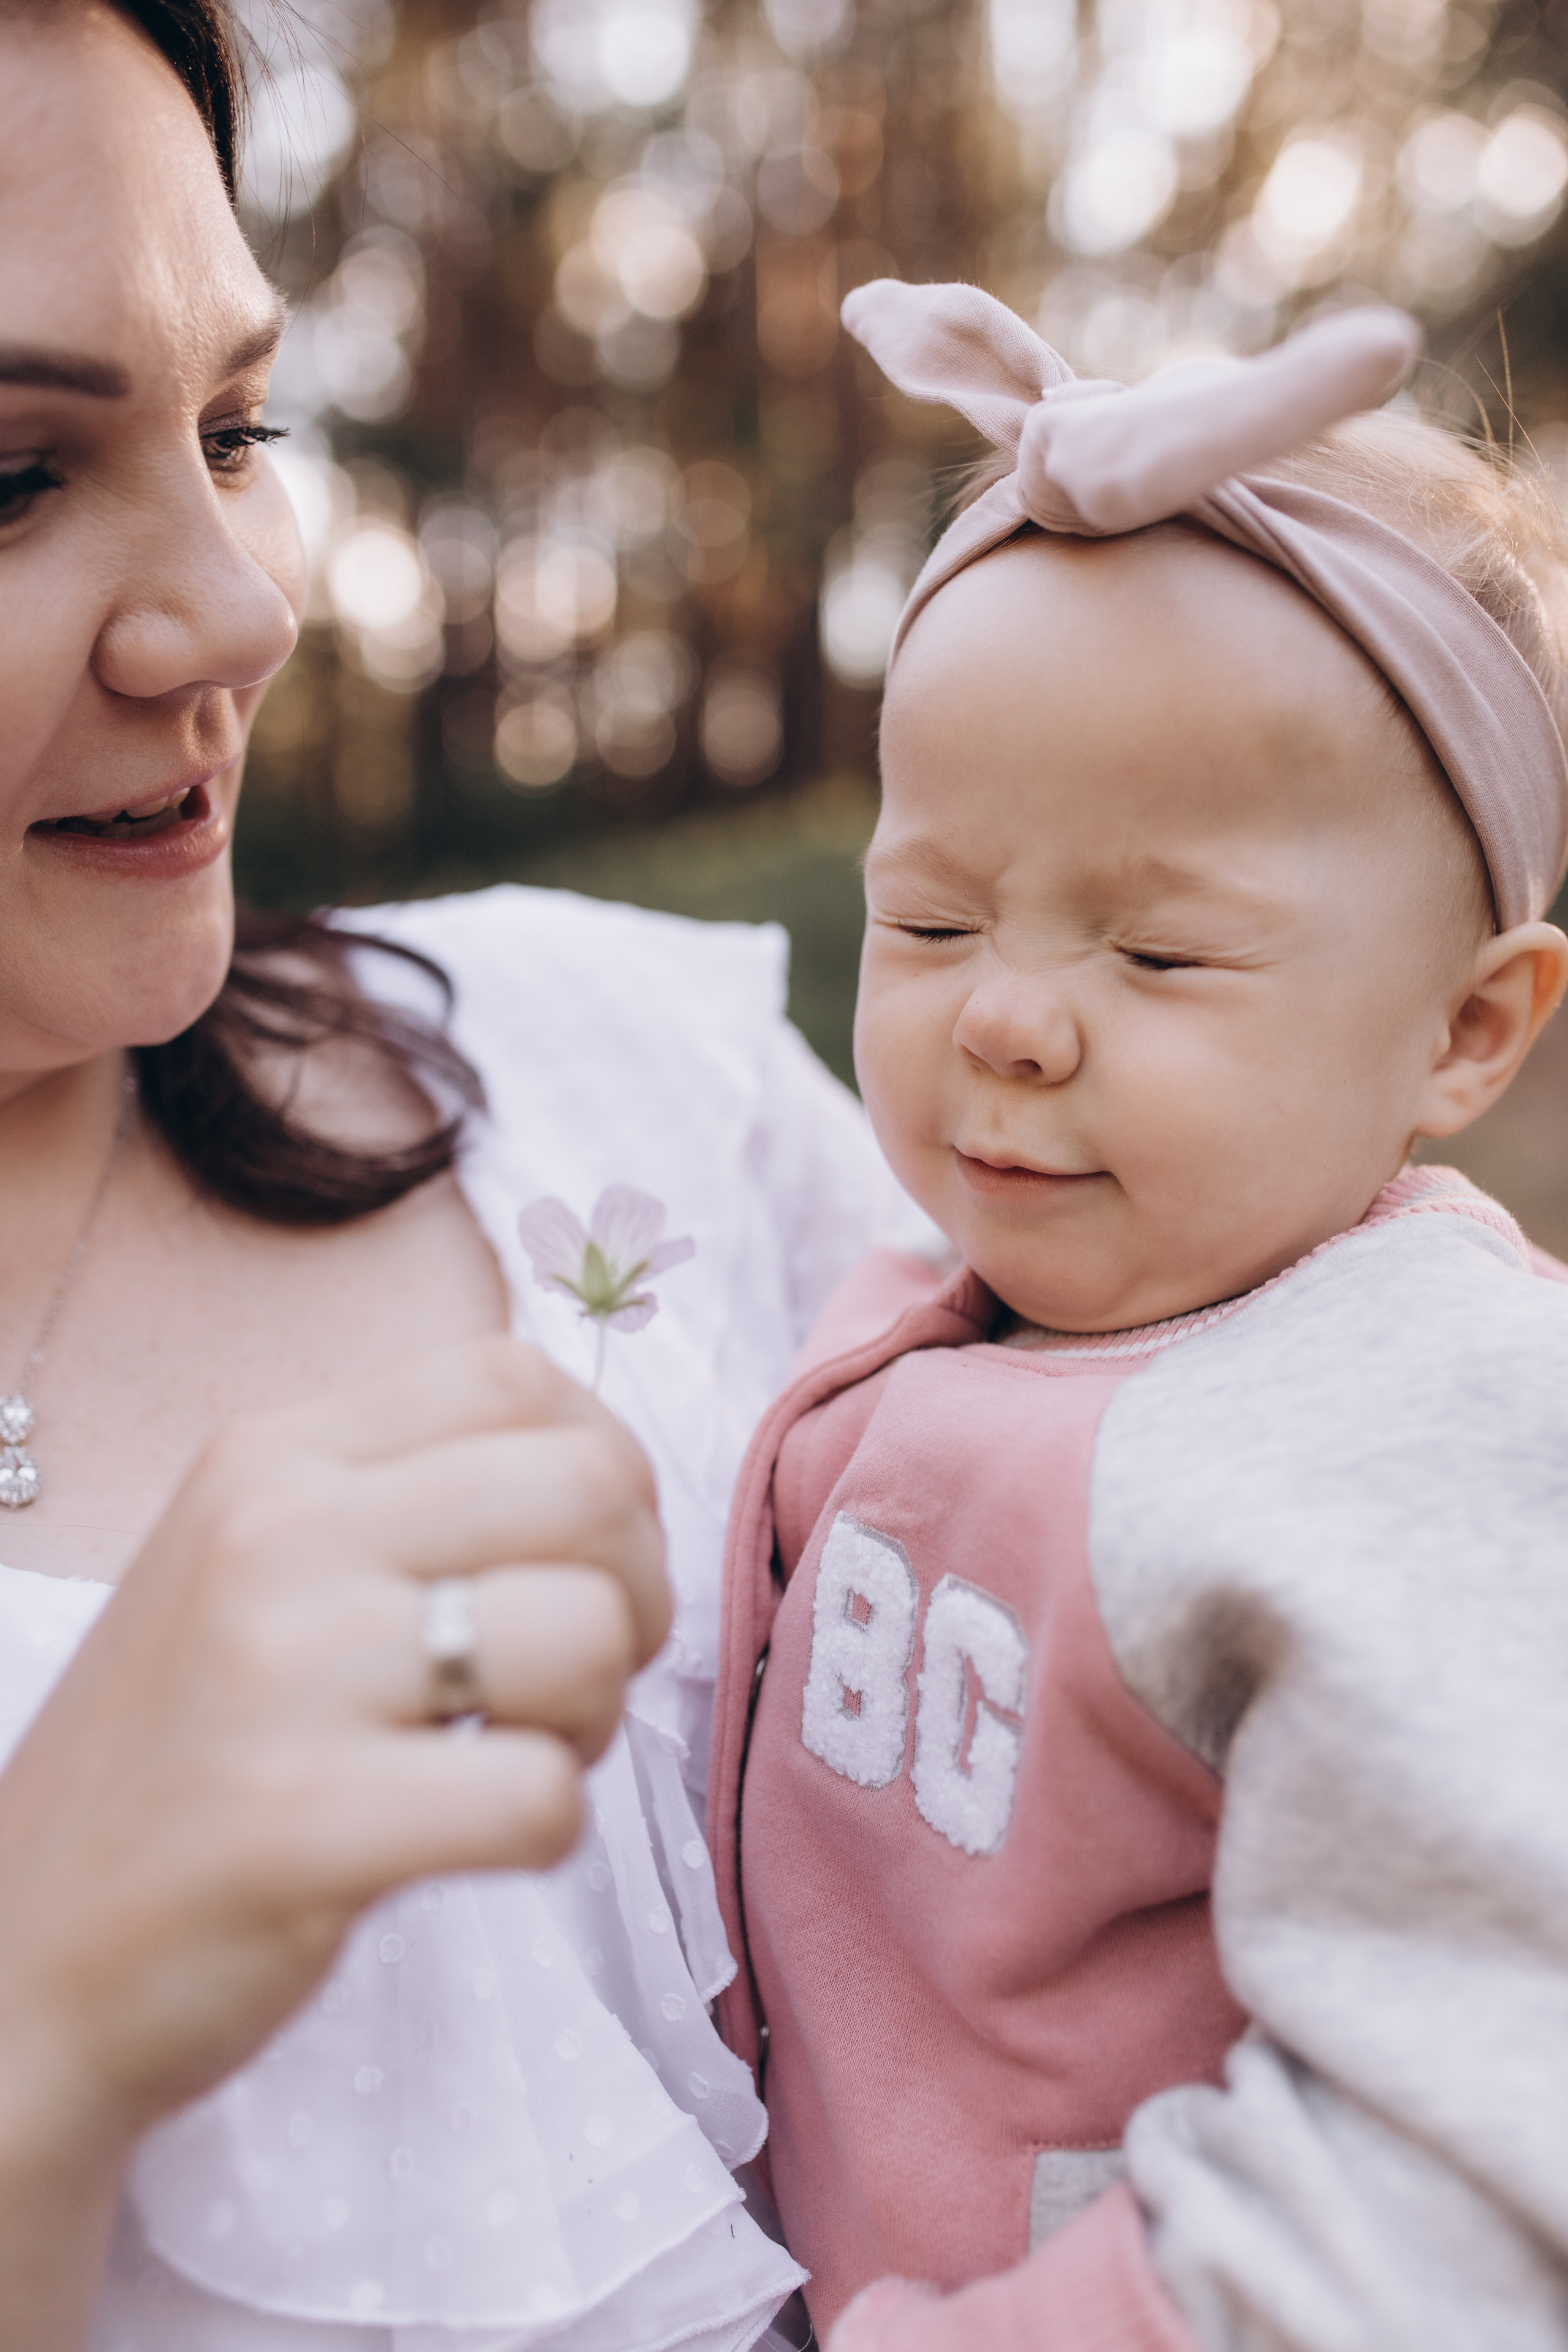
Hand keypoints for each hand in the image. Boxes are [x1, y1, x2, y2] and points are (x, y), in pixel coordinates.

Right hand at [0, 1335, 667, 2171]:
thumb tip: (605, 1475)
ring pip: (586, 1630)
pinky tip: (474, 1840)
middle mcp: (275, 1532)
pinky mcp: (302, 1822)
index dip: (602, 1472)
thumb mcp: (254, 1568)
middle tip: (574, 1675)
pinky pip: (539, 1795)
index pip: (518, 1376)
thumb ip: (405, 1495)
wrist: (20, 1964)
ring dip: (594, 1715)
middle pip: (589, 1483)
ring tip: (514, 1754)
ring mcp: (283, 1672)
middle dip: (635, 1590)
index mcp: (269, 1455)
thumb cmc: (180, 1766)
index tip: (573, 1565)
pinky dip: (548, 1830)